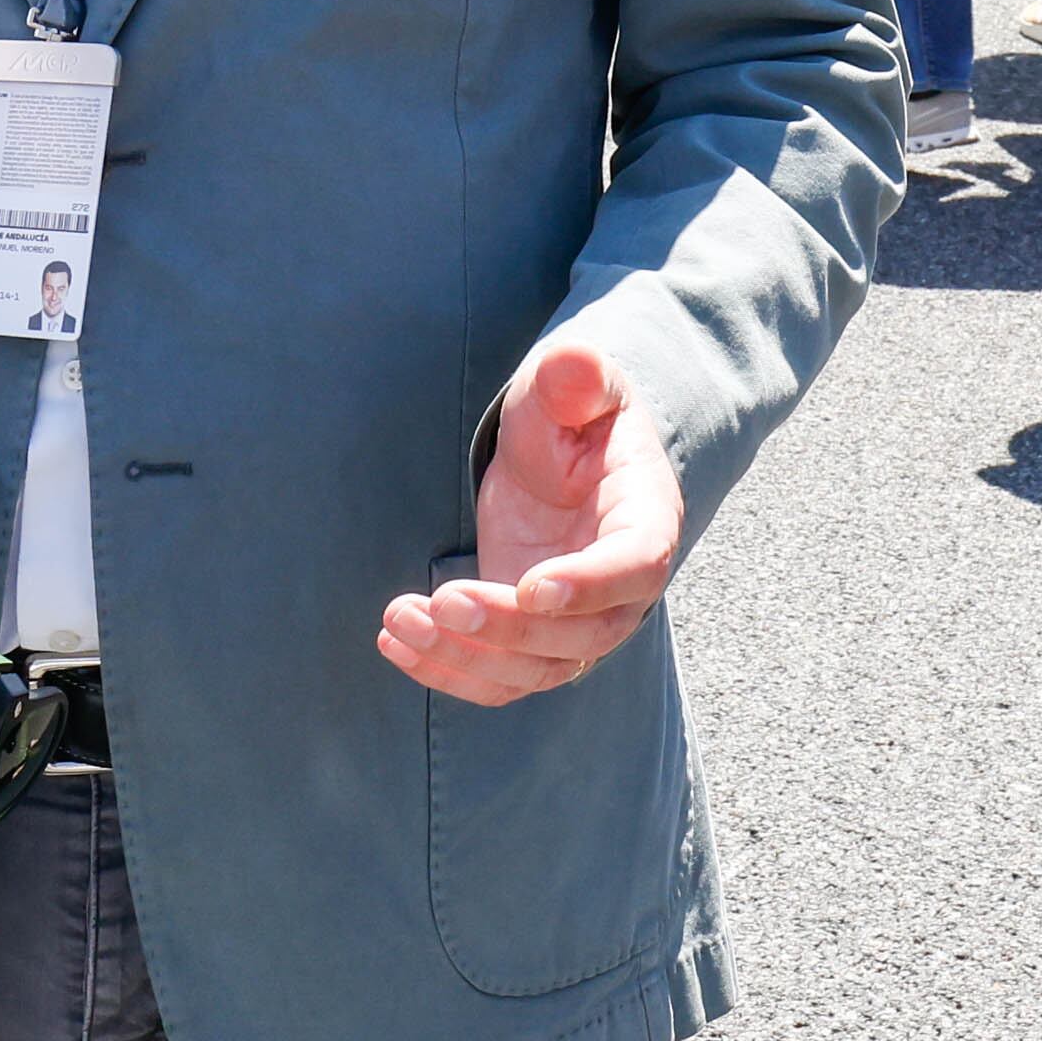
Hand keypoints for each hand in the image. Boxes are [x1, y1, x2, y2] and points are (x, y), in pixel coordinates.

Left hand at [380, 338, 681, 705]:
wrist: (561, 455)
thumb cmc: (574, 417)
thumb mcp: (574, 387)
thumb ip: (577, 378)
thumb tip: (575, 363)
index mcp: (646, 521)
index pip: (634, 567)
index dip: (589, 585)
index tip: (532, 586)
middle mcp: (621, 589)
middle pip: (580, 636)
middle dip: (509, 629)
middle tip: (443, 601)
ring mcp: (576, 623)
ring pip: (534, 668)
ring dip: (466, 657)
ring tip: (400, 622)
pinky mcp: (530, 639)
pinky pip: (499, 678)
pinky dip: (448, 672)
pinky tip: (395, 644)